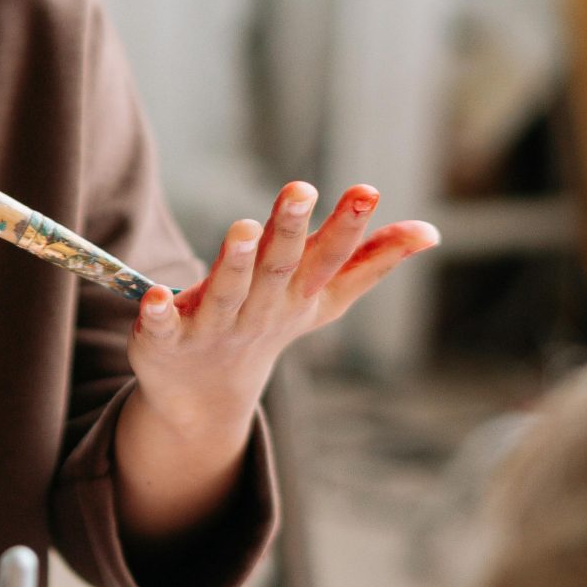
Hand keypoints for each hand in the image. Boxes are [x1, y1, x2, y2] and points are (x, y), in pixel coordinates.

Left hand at [129, 183, 438, 435]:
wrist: (206, 397)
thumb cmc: (269, 326)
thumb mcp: (323, 298)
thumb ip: (371, 261)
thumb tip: (431, 232)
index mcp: (298, 294)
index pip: (329, 258)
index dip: (349, 227)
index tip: (367, 191)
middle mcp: (260, 310)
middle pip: (277, 268)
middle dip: (289, 230)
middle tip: (300, 189)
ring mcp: (214, 328)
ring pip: (227, 294)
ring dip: (235, 263)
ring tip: (242, 228)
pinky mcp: (165, 340)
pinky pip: (163, 327)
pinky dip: (159, 314)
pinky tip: (155, 295)